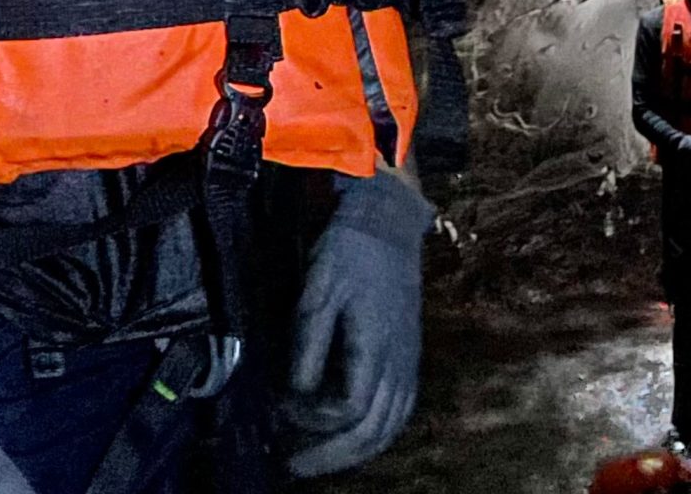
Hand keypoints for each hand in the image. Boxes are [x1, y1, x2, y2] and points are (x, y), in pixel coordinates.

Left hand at [282, 171, 433, 477]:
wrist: (389, 223)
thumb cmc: (349, 251)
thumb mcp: (319, 289)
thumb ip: (309, 343)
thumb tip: (296, 393)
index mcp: (376, 348)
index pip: (348, 410)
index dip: (312, 420)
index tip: (281, 412)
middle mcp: (399, 364)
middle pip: (372, 432)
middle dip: (332, 456)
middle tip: (295, 467)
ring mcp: (408, 363)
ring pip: (389, 428)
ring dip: (355, 451)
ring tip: (321, 460)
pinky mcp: (409, 357)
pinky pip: (399, 412)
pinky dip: (376, 434)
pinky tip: (355, 437)